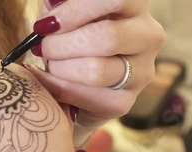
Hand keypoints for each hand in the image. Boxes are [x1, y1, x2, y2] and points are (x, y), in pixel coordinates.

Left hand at [25, 0, 165, 137]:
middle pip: (107, 38)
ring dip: (59, 67)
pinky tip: (47, 80)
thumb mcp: (62, 15)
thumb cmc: (69, 38)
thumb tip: (54, 4)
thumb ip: (59, 6)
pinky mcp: (122, 102)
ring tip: (50, 63)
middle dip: (62, 45)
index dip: (77, 11)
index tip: (49, 24)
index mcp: (135, 6)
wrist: (72, 84)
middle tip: (43, 47)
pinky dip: (55, 87)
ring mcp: (141, 72)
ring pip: (95, 70)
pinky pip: (81, 95)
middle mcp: (148, 36)